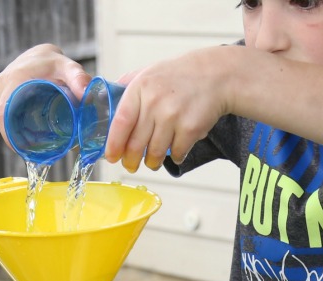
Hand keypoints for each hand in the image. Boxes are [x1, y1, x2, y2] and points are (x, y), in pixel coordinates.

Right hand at [0, 43, 91, 143]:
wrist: (39, 56)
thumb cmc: (53, 63)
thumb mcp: (67, 68)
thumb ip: (78, 78)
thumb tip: (86, 94)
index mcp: (12, 80)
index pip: (4, 115)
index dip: (13, 137)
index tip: (29, 150)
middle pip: (4, 123)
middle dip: (19, 139)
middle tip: (40, 148)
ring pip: (2, 123)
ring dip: (16, 135)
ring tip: (35, 141)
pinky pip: (1, 119)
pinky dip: (12, 128)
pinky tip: (26, 133)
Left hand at [105, 48, 231, 171]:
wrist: (216, 75)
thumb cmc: (180, 76)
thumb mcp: (149, 72)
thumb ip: (128, 85)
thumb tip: (106, 99)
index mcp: (140, 88)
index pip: (121, 123)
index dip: (114, 144)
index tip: (112, 156)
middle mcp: (155, 102)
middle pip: (135, 143)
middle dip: (130, 160)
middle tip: (130, 165)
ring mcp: (173, 116)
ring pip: (154, 152)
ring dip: (152, 162)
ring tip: (152, 161)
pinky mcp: (190, 128)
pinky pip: (176, 153)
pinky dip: (175, 156)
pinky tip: (176, 151)